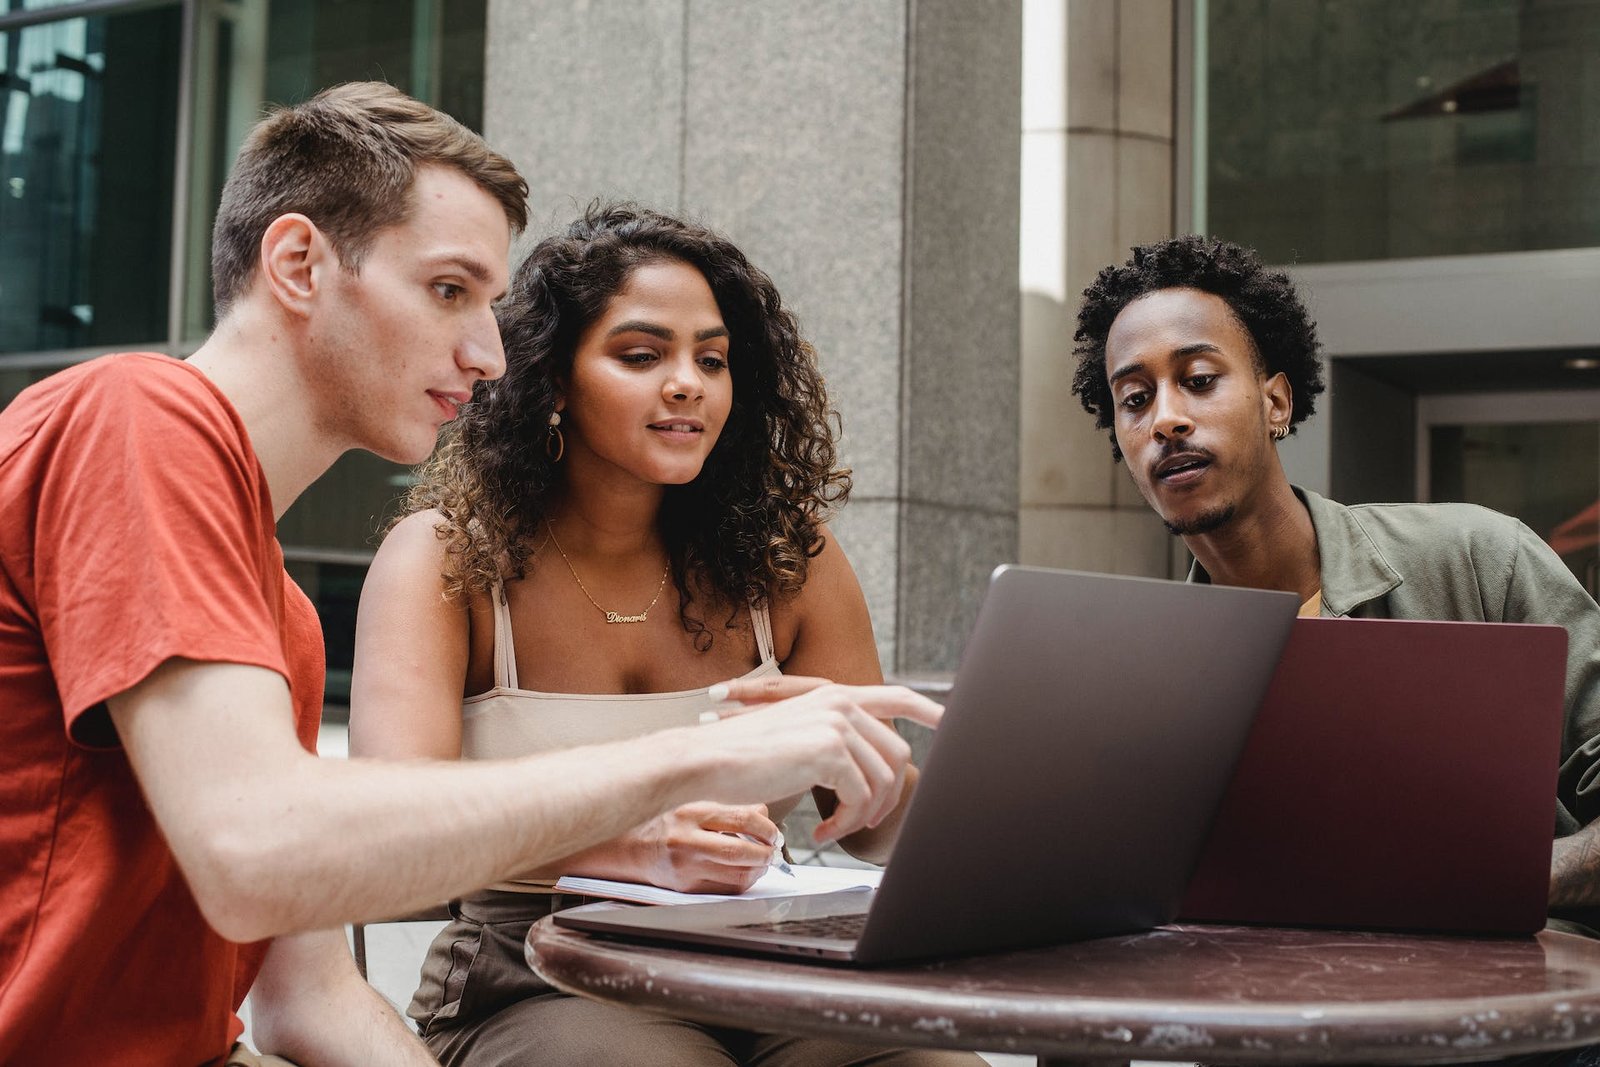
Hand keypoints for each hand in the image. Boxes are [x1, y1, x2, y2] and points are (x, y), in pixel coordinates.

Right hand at [638, 802, 777, 894]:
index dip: (766, 828)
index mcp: (692, 813)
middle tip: (772, 850)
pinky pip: (726, 890)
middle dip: (765, 853)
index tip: (773, 833)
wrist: (634, 848)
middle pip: (739, 852)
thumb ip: (731, 808)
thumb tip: (762, 812)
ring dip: (758, 870)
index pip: (741, 819)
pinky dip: (743, 882)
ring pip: (737, 876)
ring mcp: (686, 868)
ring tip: (761, 861)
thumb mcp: (696, 804)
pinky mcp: (687, 888)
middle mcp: (687, 841)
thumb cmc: (668, 822)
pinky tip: (745, 872)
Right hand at [696, 678, 941, 844]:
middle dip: (886, 796)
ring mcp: (837, 725)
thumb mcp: (795, 737)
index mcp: (834, 696)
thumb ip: (833, 740)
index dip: (930, 710)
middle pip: (896, 755)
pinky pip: (860, 797)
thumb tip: (868, 766)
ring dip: (863, 815)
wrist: (706, 759)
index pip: (898, 697)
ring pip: (883, 780)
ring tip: (835, 829)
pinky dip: (847, 822)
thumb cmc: (741, 757)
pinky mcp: (830, 751)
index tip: (951, 724)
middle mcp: (841, 704)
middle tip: (861, 821)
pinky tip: (822, 830)